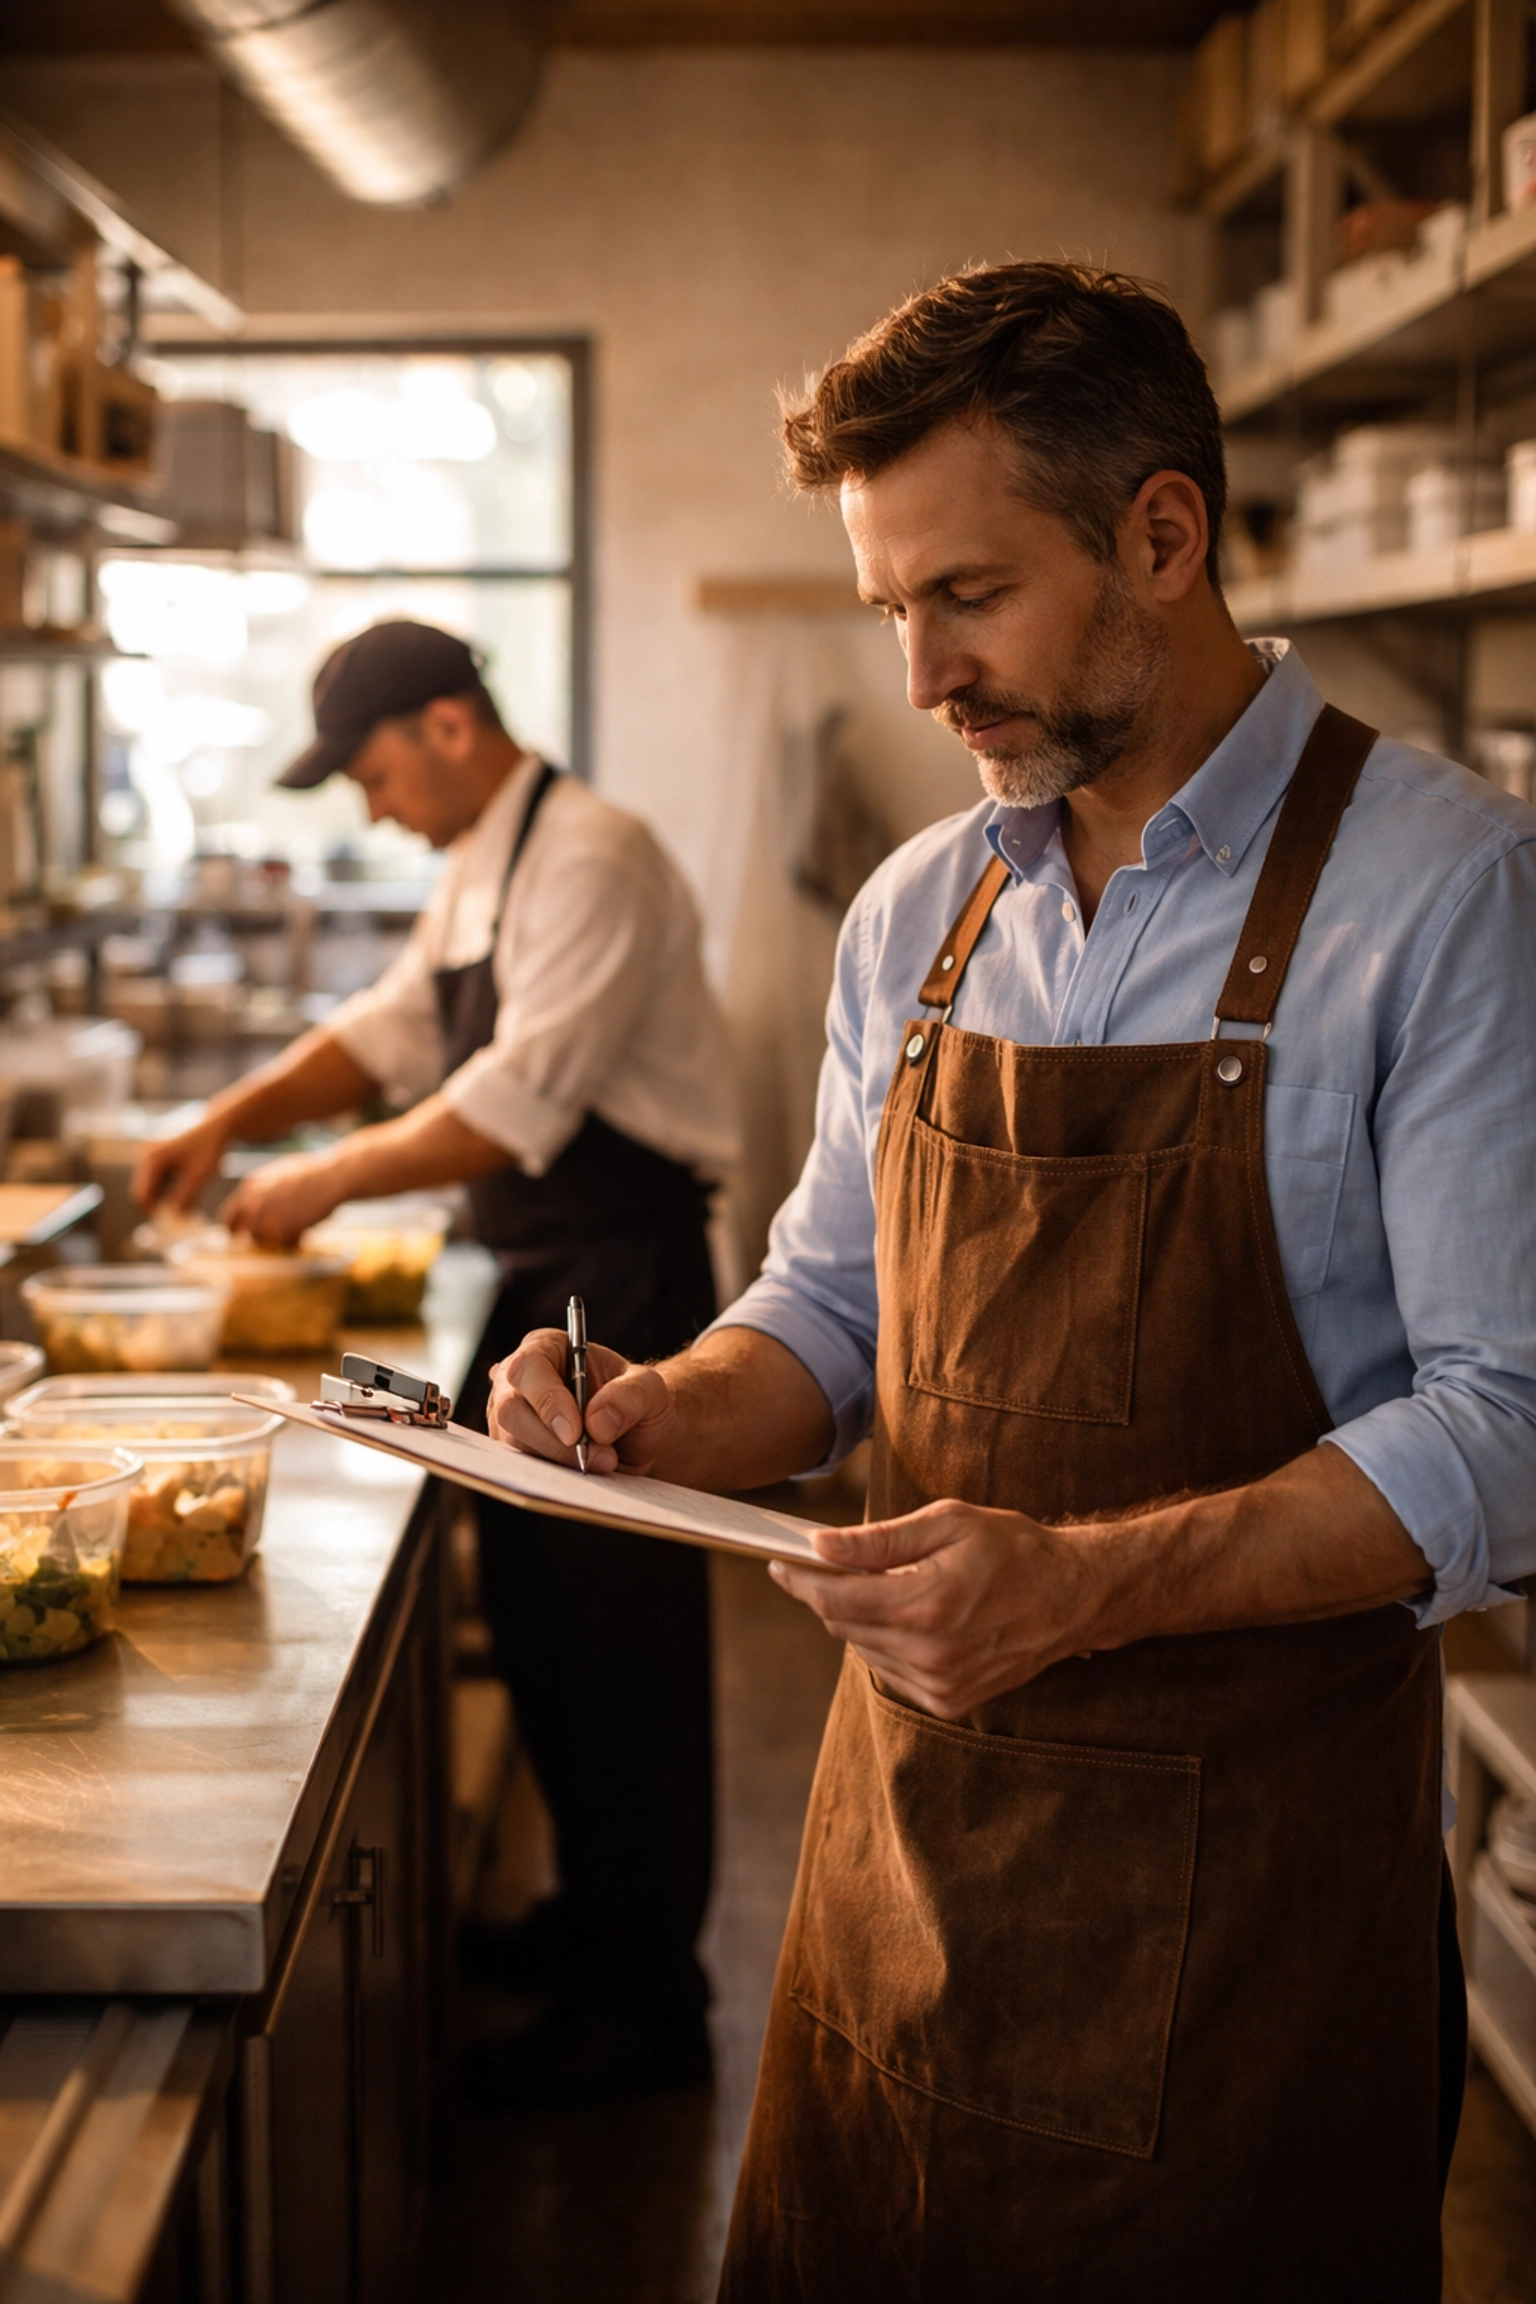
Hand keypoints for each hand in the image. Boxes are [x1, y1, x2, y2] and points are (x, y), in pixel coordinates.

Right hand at [132, 1115, 229, 1215]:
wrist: (216, 1127)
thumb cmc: (208, 1149)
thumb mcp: (199, 1177)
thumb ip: (185, 1198)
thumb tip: (174, 1218)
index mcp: (152, 1160)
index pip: (142, 1196)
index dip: (154, 1213)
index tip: (172, 1223)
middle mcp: (145, 1156)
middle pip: (144, 1193)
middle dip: (160, 1206)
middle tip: (182, 1216)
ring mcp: (149, 1156)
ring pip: (151, 1188)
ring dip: (165, 1197)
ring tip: (189, 1197)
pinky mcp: (155, 1157)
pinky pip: (157, 1180)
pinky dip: (169, 1188)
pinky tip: (187, 1186)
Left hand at [220, 1153, 345, 1245]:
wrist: (331, 1178)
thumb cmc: (311, 1174)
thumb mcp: (277, 1175)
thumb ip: (260, 1192)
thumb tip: (252, 1209)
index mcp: (249, 1188)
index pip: (230, 1216)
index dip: (237, 1228)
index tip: (244, 1235)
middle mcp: (252, 1205)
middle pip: (245, 1234)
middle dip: (259, 1237)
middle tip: (276, 1235)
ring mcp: (265, 1219)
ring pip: (265, 1242)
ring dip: (280, 1239)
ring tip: (298, 1223)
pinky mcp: (281, 1232)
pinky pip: (285, 1247)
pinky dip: (296, 1242)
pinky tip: (306, 1227)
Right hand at [488, 1329, 681, 1476]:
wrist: (636, 1438)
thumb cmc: (636, 1402)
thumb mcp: (650, 1390)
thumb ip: (630, 1396)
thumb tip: (596, 1421)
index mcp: (547, 1348)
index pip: (528, 1367)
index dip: (547, 1399)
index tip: (574, 1432)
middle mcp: (519, 1381)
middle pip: (510, 1409)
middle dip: (553, 1441)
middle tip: (596, 1457)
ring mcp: (513, 1418)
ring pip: (515, 1444)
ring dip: (559, 1461)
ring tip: (602, 1463)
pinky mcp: (516, 1450)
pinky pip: (523, 1468)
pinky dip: (555, 1475)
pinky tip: (583, 1472)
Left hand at [771, 1499, 1104, 1719]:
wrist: (1073, 1597)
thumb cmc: (1013, 1548)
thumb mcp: (947, 1523)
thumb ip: (879, 1540)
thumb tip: (821, 1546)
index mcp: (928, 1606)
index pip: (836, 1599)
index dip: (800, 1579)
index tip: (779, 1562)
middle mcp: (931, 1655)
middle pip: (843, 1625)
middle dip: (828, 1593)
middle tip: (827, 1563)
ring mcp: (941, 1685)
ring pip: (863, 1649)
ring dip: (859, 1617)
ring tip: (887, 1585)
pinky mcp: (950, 1702)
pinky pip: (891, 1670)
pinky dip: (886, 1642)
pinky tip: (910, 1616)